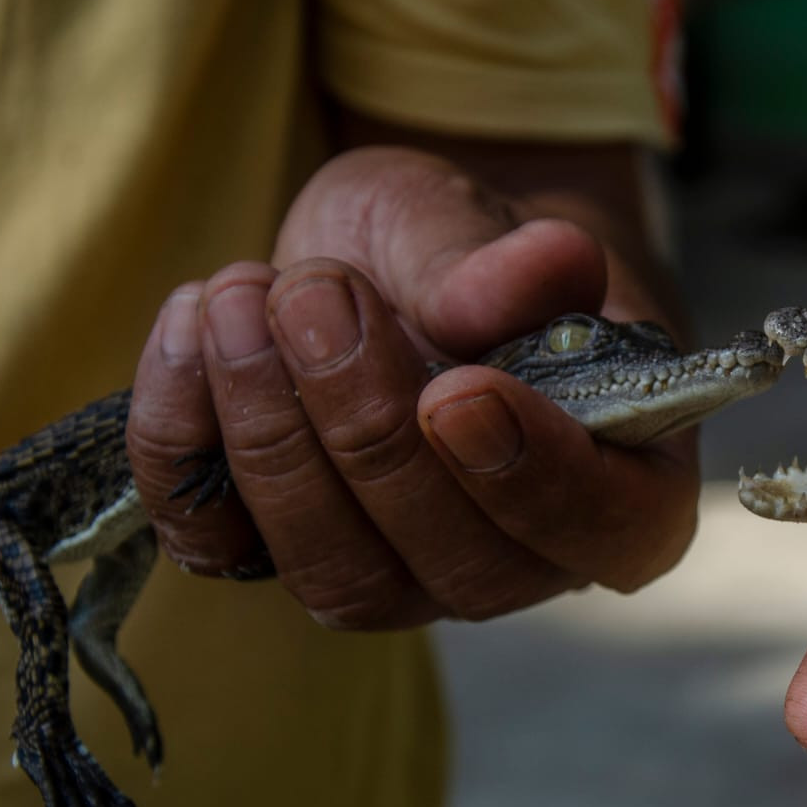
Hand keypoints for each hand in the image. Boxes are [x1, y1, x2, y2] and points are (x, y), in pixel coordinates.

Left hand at [125, 145, 695, 626]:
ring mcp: (404, 578)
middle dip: (369, 429)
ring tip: (242, 297)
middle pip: (457, 564)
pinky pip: (224, 544)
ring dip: (273, 437)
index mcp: (624, 488)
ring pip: (340, 577)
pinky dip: (182, 442)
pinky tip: (190, 328)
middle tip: (319, 294)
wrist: (395, 261)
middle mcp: (521, 562)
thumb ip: (513, 262)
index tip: (459, 390)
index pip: (608, 530)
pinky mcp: (290, 557)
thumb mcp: (489, 227)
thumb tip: (555, 264)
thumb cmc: (476, 253)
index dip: (535, 479)